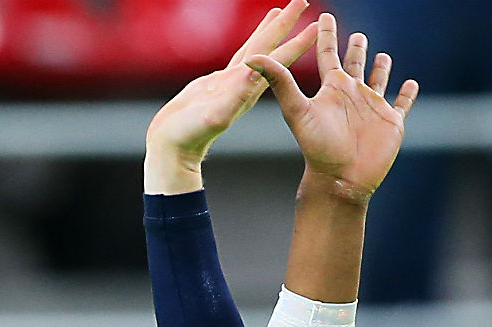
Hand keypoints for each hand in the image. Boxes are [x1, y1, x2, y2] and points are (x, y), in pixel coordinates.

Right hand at [145, 1, 318, 193]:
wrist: (174, 147)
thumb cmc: (190, 136)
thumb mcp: (214, 117)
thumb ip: (233, 98)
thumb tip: (253, 77)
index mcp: (249, 90)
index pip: (279, 62)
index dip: (297, 43)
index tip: (317, 26)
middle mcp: (246, 84)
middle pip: (272, 47)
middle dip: (288, 25)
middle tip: (303, 1)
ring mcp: (233, 82)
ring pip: (256, 48)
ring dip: (271, 30)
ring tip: (282, 9)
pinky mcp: (220, 83)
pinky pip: (240, 56)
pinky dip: (250, 43)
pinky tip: (256, 36)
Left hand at [248, 13, 418, 201]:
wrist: (340, 178)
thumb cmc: (316, 146)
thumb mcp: (296, 109)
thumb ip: (278, 81)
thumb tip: (250, 58)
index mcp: (331, 88)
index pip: (327, 53)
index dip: (326, 33)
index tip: (324, 15)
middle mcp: (351, 94)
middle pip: (355, 64)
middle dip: (357, 48)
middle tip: (358, 34)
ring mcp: (372, 107)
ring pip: (378, 80)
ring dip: (381, 68)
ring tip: (383, 55)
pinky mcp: (391, 122)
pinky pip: (402, 103)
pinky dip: (408, 93)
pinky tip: (411, 83)